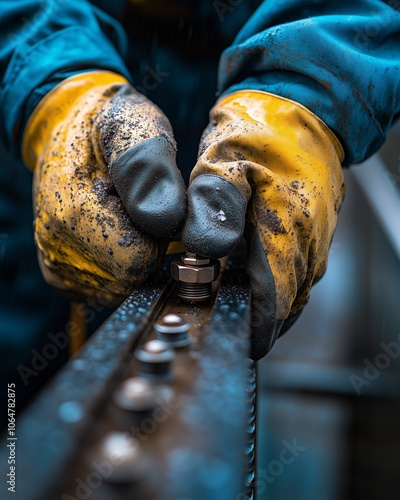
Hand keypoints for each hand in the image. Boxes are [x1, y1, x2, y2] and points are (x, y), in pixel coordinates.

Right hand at [23, 71, 185, 303]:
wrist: (66, 130)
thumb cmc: (104, 125)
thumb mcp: (133, 124)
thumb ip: (149, 167)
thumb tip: (164, 218)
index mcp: (74, 213)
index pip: (140, 258)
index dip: (159, 233)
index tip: (151, 202)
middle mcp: (58, 248)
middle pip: (131, 277)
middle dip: (148, 247)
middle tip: (136, 208)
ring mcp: (58, 264)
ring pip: (121, 287)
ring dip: (133, 258)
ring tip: (122, 219)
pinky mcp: (61, 274)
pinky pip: (106, 289)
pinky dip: (118, 268)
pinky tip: (111, 235)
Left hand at [182, 91, 344, 358]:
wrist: (299, 110)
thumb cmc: (258, 134)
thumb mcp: (225, 160)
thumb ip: (214, 205)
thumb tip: (208, 251)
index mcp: (287, 232)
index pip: (274, 300)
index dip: (254, 328)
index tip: (233, 342)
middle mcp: (308, 244)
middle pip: (287, 304)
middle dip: (259, 323)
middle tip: (226, 331)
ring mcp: (315, 240)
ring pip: (294, 292)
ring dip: (268, 308)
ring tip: (236, 314)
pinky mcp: (312, 233)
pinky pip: (296, 274)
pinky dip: (275, 287)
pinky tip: (251, 284)